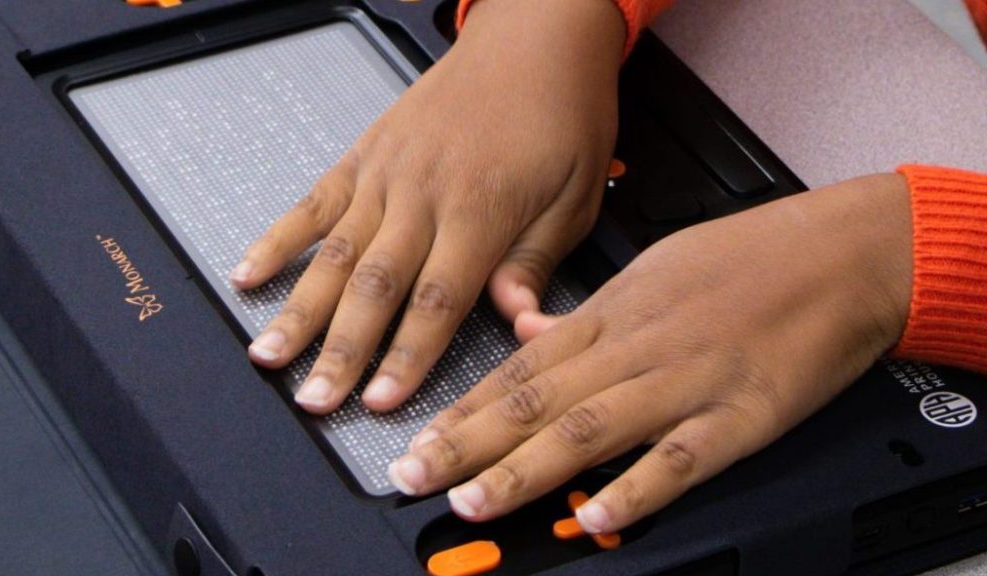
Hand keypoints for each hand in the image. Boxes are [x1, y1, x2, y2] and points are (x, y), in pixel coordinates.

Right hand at [230, 0, 625, 413]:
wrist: (535, 36)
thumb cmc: (562, 113)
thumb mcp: (576, 196)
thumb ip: (535, 261)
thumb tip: (515, 320)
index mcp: (481, 210)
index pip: (437, 301)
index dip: (406, 357)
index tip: (381, 403)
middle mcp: (424, 193)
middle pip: (374, 285)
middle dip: (341, 350)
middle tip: (313, 400)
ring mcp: (386, 172)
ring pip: (335, 251)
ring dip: (298, 309)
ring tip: (268, 355)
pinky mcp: (365, 154)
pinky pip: (314, 203)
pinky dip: (277, 239)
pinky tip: (247, 273)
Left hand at [387, 174, 912, 532]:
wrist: (840, 252)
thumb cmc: (748, 257)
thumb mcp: (651, 269)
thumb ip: (585, 313)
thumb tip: (530, 334)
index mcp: (612, 314)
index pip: (519, 370)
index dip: (464, 410)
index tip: (419, 438)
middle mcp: (635, 348)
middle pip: (536, 403)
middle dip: (468, 443)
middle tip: (414, 475)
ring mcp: (686, 381)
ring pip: (590, 429)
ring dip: (525, 468)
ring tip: (473, 499)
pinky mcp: (742, 415)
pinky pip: (681, 456)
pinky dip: (636, 487)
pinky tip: (597, 514)